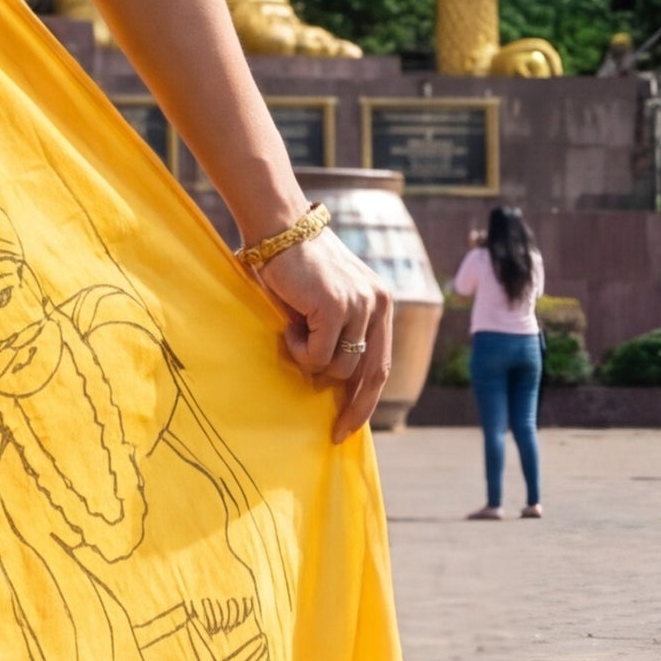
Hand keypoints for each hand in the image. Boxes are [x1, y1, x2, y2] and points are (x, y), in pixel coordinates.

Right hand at [259, 230, 390, 439]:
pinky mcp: (337, 308)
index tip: (351, 423)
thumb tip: (329, 382)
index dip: (367, 397)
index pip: (381, 362)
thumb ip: (336, 332)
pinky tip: (288, 325)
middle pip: (373, 374)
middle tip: (336, 432)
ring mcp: (359, 306)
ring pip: (339, 368)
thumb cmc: (293, 266)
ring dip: (311, 361)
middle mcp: (377, 304)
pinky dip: (298, 349)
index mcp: (379, 303)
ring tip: (292, 333)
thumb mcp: (326, 301)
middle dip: (355, 409)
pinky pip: (317, 356)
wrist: (280, 228)